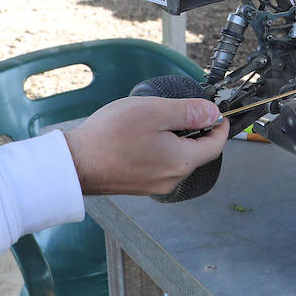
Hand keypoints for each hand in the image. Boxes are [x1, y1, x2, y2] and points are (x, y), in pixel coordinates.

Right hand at [63, 96, 227, 196]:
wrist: (75, 163)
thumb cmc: (111, 136)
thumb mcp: (155, 112)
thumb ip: (188, 112)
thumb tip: (212, 113)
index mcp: (182, 161)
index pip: (216, 145)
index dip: (220, 126)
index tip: (218, 112)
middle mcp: (173, 179)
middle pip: (196, 153)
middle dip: (195, 131)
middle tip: (183, 110)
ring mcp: (155, 185)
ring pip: (177, 159)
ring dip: (175, 139)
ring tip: (156, 121)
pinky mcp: (139, 185)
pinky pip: (159, 165)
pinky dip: (159, 149)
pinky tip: (141, 137)